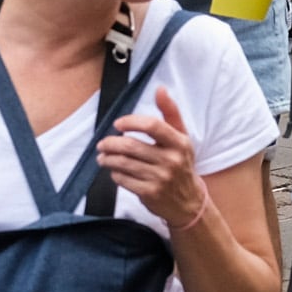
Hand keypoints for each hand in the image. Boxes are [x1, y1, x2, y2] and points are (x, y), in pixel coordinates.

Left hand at [93, 88, 210, 232]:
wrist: (189, 202)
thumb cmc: (182, 164)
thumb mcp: (182, 137)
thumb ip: (170, 112)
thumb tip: (160, 89)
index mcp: (179, 142)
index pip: (152, 126)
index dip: (131, 122)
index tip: (118, 124)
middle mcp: (171, 160)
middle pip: (131, 146)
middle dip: (111, 143)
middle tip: (102, 144)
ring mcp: (160, 178)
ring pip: (123, 163)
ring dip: (108, 158)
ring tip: (102, 156)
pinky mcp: (149, 193)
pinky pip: (123, 179)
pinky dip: (114, 173)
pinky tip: (114, 170)